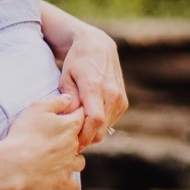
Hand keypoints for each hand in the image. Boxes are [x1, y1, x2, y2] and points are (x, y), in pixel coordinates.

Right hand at [3, 96, 84, 189]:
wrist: (14, 162)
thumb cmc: (24, 133)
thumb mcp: (37, 108)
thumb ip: (56, 102)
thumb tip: (70, 98)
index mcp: (71, 126)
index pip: (83, 115)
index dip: (77, 112)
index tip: (69, 113)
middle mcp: (74, 146)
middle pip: (83, 139)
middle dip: (75, 137)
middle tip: (59, 136)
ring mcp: (69, 165)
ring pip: (80, 162)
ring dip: (74, 159)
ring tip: (62, 158)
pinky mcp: (61, 181)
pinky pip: (73, 186)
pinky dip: (70, 184)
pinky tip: (64, 180)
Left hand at [59, 28, 127, 147]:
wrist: (98, 47)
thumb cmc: (77, 61)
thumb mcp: (66, 76)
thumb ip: (69, 99)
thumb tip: (70, 119)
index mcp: (96, 87)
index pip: (95, 120)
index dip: (84, 136)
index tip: (72, 143)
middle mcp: (112, 94)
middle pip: (100, 129)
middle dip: (85, 137)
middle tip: (70, 138)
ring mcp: (120, 99)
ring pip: (105, 128)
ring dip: (91, 131)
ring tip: (76, 125)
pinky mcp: (123, 102)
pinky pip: (110, 122)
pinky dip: (99, 125)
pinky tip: (87, 117)